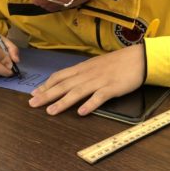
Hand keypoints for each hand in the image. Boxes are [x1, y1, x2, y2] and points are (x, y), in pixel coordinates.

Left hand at [29, 44, 144, 115]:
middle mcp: (87, 74)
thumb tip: (70, 81)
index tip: (34, 92)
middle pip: (64, 84)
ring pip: (78, 91)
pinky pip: (99, 96)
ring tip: (50, 111)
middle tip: (32, 103)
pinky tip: (81, 112)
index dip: (46, 85)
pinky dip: (90, 104)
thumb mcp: (96, 64)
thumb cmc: (116, 62)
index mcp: (83, 68)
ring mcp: (99, 80)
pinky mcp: (112, 87)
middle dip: (47, 94)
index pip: (60, 76)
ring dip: (63, 102)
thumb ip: (83, 72)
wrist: (137, 58)